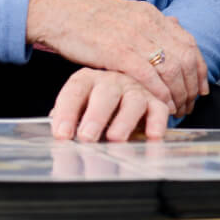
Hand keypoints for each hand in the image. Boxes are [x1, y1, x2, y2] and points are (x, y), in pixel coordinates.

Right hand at [27, 0, 208, 115]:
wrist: (57, 11)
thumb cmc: (87, 18)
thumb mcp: (126, 14)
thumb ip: (149, 24)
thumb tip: (174, 27)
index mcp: (151, 14)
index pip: (189, 43)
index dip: (199, 69)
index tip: (201, 87)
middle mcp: (148, 23)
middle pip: (185, 58)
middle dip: (192, 86)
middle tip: (190, 105)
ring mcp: (134, 37)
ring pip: (171, 68)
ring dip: (178, 94)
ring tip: (178, 110)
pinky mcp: (117, 51)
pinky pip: (148, 76)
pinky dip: (159, 93)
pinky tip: (162, 106)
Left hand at [49, 67, 170, 142]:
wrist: (122, 99)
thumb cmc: (93, 109)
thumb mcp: (77, 111)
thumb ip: (68, 120)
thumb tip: (61, 136)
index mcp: (87, 80)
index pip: (75, 91)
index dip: (67, 112)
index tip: (62, 135)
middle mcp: (112, 81)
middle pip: (105, 93)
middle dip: (96, 116)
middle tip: (87, 137)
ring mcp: (135, 89)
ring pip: (133, 100)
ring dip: (124, 120)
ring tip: (115, 139)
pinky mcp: (155, 101)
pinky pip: (158, 110)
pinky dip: (156, 123)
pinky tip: (152, 136)